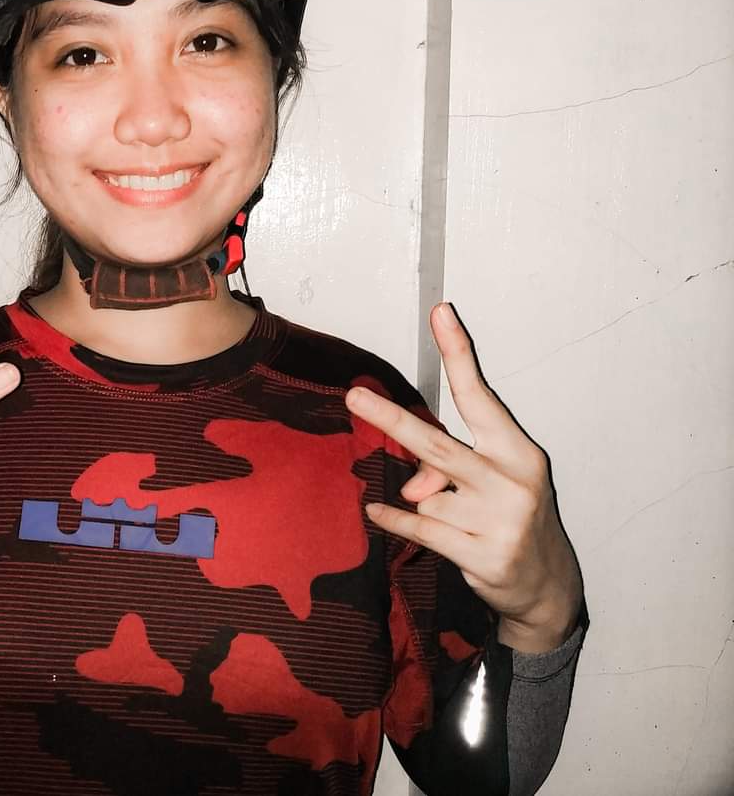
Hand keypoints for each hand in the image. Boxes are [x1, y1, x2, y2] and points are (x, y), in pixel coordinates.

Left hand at [345, 302, 582, 652]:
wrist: (547, 586)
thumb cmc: (511, 516)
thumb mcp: (493, 484)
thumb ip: (448, 471)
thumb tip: (410, 488)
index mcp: (517, 451)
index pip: (479, 394)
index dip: (458, 352)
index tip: (440, 313)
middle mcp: (512, 481)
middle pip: (437, 444)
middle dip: (391, 420)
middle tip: (353, 396)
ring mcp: (499, 520)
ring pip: (426, 494)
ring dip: (420, 498)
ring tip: (435, 508)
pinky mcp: (482, 554)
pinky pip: (419, 527)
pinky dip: (393, 518)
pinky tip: (377, 511)